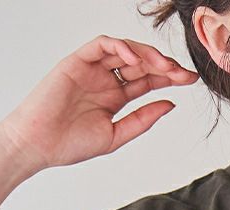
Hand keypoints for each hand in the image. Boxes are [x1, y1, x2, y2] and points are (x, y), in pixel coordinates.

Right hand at [0, 34, 198, 173]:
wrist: (38, 145)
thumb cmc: (70, 144)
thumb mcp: (116, 135)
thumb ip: (142, 119)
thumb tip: (170, 104)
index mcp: (115, 97)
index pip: (147, 81)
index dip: (170, 78)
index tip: (191, 81)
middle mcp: (105, 80)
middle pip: (141, 63)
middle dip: (164, 65)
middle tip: (183, 73)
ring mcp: (91, 69)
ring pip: (125, 50)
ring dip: (147, 54)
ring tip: (165, 66)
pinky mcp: (76, 61)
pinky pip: (101, 45)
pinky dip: (119, 46)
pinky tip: (135, 58)